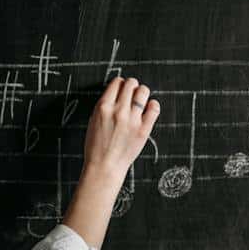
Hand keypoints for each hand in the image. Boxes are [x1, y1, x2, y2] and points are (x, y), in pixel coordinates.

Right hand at [63, 77, 159, 248]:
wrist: (104, 166)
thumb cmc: (96, 146)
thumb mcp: (94, 120)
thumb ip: (106, 106)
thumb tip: (118, 92)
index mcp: (103, 107)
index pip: (117, 82)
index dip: (120, 83)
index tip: (122, 88)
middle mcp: (119, 111)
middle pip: (131, 84)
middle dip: (132, 86)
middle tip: (132, 93)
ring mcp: (133, 120)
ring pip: (143, 91)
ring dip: (142, 93)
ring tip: (140, 100)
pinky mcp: (144, 129)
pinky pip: (154, 108)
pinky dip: (153, 105)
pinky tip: (149, 108)